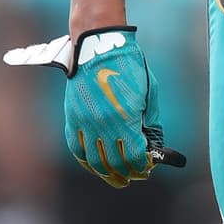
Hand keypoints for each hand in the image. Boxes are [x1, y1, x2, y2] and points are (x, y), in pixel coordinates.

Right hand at [3, 27, 186, 188]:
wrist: (98, 47)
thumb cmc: (129, 68)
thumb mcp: (149, 94)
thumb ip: (150, 122)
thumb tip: (151, 146)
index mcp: (126, 118)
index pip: (134, 156)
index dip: (142, 166)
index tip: (146, 169)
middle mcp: (103, 124)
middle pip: (114, 163)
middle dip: (126, 173)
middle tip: (133, 176)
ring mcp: (84, 122)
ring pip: (93, 161)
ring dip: (106, 173)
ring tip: (116, 177)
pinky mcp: (72, 117)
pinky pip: (77, 148)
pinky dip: (86, 160)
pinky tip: (95, 165)